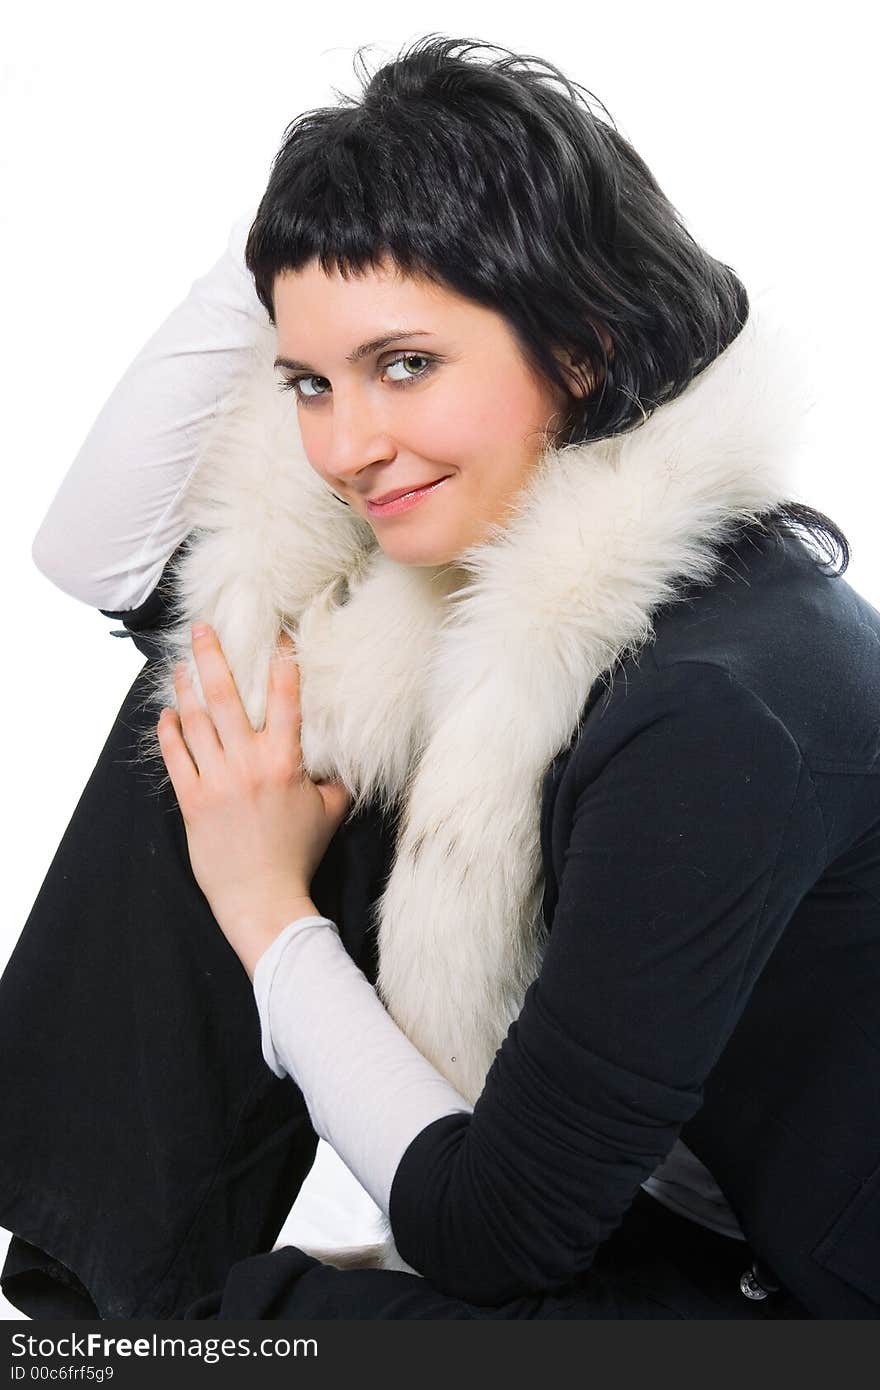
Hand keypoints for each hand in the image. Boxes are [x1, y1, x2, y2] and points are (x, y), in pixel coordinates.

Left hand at [156, 623, 350, 975]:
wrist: (263, 898)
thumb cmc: (299, 855)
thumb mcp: (329, 812)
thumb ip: (335, 778)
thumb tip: (343, 755)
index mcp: (285, 761)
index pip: (283, 698)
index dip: (281, 662)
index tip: (277, 635)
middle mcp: (247, 764)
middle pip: (225, 697)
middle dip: (212, 657)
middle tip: (201, 628)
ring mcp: (215, 781)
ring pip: (195, 721)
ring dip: (185, 689)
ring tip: (180, 665)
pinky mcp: (192, 801)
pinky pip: (175, 757)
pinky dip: (169, 732)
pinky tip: (168, 714)